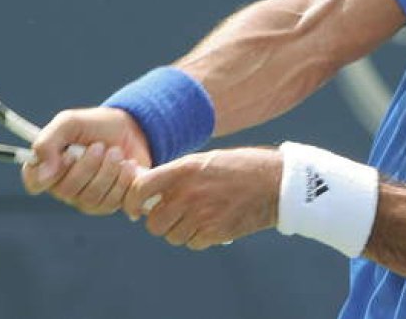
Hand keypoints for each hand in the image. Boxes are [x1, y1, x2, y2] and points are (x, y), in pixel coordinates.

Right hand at [22, 107, 151, 214]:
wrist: (132, 129)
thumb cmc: (95, 126)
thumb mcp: (69, 123)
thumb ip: (48, 142)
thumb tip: (44, 171)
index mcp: (47, 166)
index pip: (34, 182)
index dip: (47, 174)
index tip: (66, 156)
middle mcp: (63, 187)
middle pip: (67, 191)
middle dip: (88, 165)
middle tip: (100, 146)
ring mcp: (85, 199)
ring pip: (91, 198)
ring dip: (108, 171)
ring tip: (117, 152)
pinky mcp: (108, 205)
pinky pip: (112, 203)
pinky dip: (123, 181)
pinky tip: (128, 165)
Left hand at [123, 147, 281, 249]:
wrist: (274, 182)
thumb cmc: (238, 168)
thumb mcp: (203, 161)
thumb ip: (176, 175)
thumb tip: (146, 189)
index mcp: (183, 170)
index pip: (140, 189)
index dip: (131, 201)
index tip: (133, 210)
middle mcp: (188, 193)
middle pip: (153, 223)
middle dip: (160, 222)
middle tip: (172, 215)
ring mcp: (201, 215)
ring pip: (173, 236)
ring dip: (180, 231)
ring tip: (197, 217)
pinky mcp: (215, 232)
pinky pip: (193, 243)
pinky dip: (198, 238)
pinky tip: (211, 224)